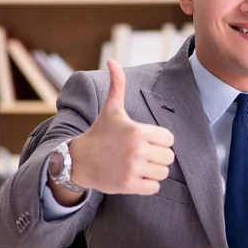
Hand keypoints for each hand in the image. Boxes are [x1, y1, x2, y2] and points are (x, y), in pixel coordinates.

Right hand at [69, 60, 174, 194]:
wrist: (78, 160)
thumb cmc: (99, 132)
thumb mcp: (111, 109)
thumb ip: (117, 85)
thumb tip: (112, 61)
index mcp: (137, 131)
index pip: (169, 138)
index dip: (161, 139)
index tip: (148, 140)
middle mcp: (136, 150)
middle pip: (169, 157)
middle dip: (159, 156)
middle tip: (145, 154)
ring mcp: (132, 169)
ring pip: (163, 173)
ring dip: (155, 170)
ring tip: (141, 165)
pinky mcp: (128, 185)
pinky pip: (154, 187)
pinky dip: (149, 184)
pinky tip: (137, 176)